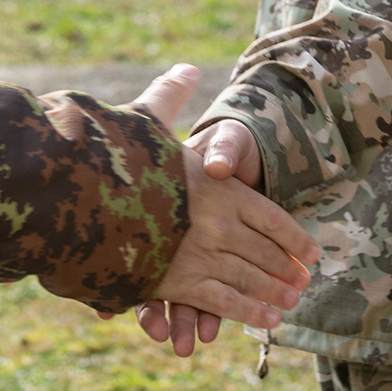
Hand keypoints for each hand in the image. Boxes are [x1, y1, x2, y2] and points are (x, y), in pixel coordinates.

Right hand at [129, 69, 316, 350]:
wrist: (78, 196)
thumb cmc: (113, 157)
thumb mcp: (145, 119)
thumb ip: (171, 96)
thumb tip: (188, 69)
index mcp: (217, 187)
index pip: (271, 216)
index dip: (294, 237)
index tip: (312, 252)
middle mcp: (217, 222)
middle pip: (265, 252)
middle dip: (286, 269)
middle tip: (303, 283)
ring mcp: (200, 255)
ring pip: (249, 279)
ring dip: (272, 294)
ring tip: (289, 304)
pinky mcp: (177, 282)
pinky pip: (221, 301)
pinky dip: (246, 312)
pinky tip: (264, 321)